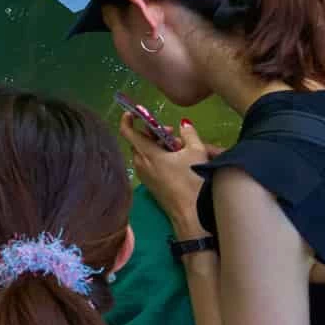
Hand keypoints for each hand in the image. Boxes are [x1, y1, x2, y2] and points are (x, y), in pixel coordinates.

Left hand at [125, 113, 215, 236]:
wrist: (190, 213)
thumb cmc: (193, 180)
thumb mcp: (196, 151)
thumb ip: (189, 133)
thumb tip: (184, 123)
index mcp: (147, 153)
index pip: (127, 131)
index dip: (128, 119)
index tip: (133, 112)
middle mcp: (140, 163)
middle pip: (140, 141)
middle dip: (154, 133)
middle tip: (172, 133)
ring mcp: (143, 174)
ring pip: (145, 152)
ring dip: (158, 145)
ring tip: (179, 147)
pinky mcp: (149, 183)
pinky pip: (149, 163)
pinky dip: (158, 157)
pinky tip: (176, 160)